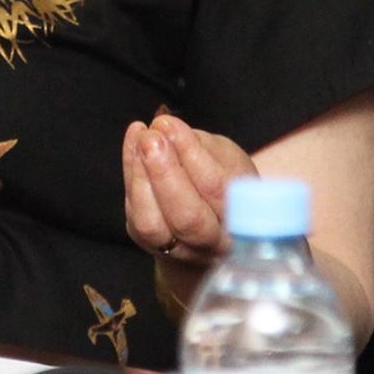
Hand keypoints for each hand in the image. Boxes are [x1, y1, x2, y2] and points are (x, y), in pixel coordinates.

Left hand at [122, 109, 256, 264]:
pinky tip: (134, 143)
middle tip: (151, 138)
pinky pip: (136, 213)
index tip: (169, 125)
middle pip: (186, 217)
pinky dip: (131, 175)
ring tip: (141, 139)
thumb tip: (166, 128)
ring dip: (141, 176)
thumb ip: (203, 147)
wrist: (212, 222)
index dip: (190, 155)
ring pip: (153, 223)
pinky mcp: (148, 242)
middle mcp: (212, 243)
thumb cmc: (225, 182)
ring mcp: (178, 249)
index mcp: (242, 220)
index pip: (216, 190)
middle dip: (164, 172)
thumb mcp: (228, 160)